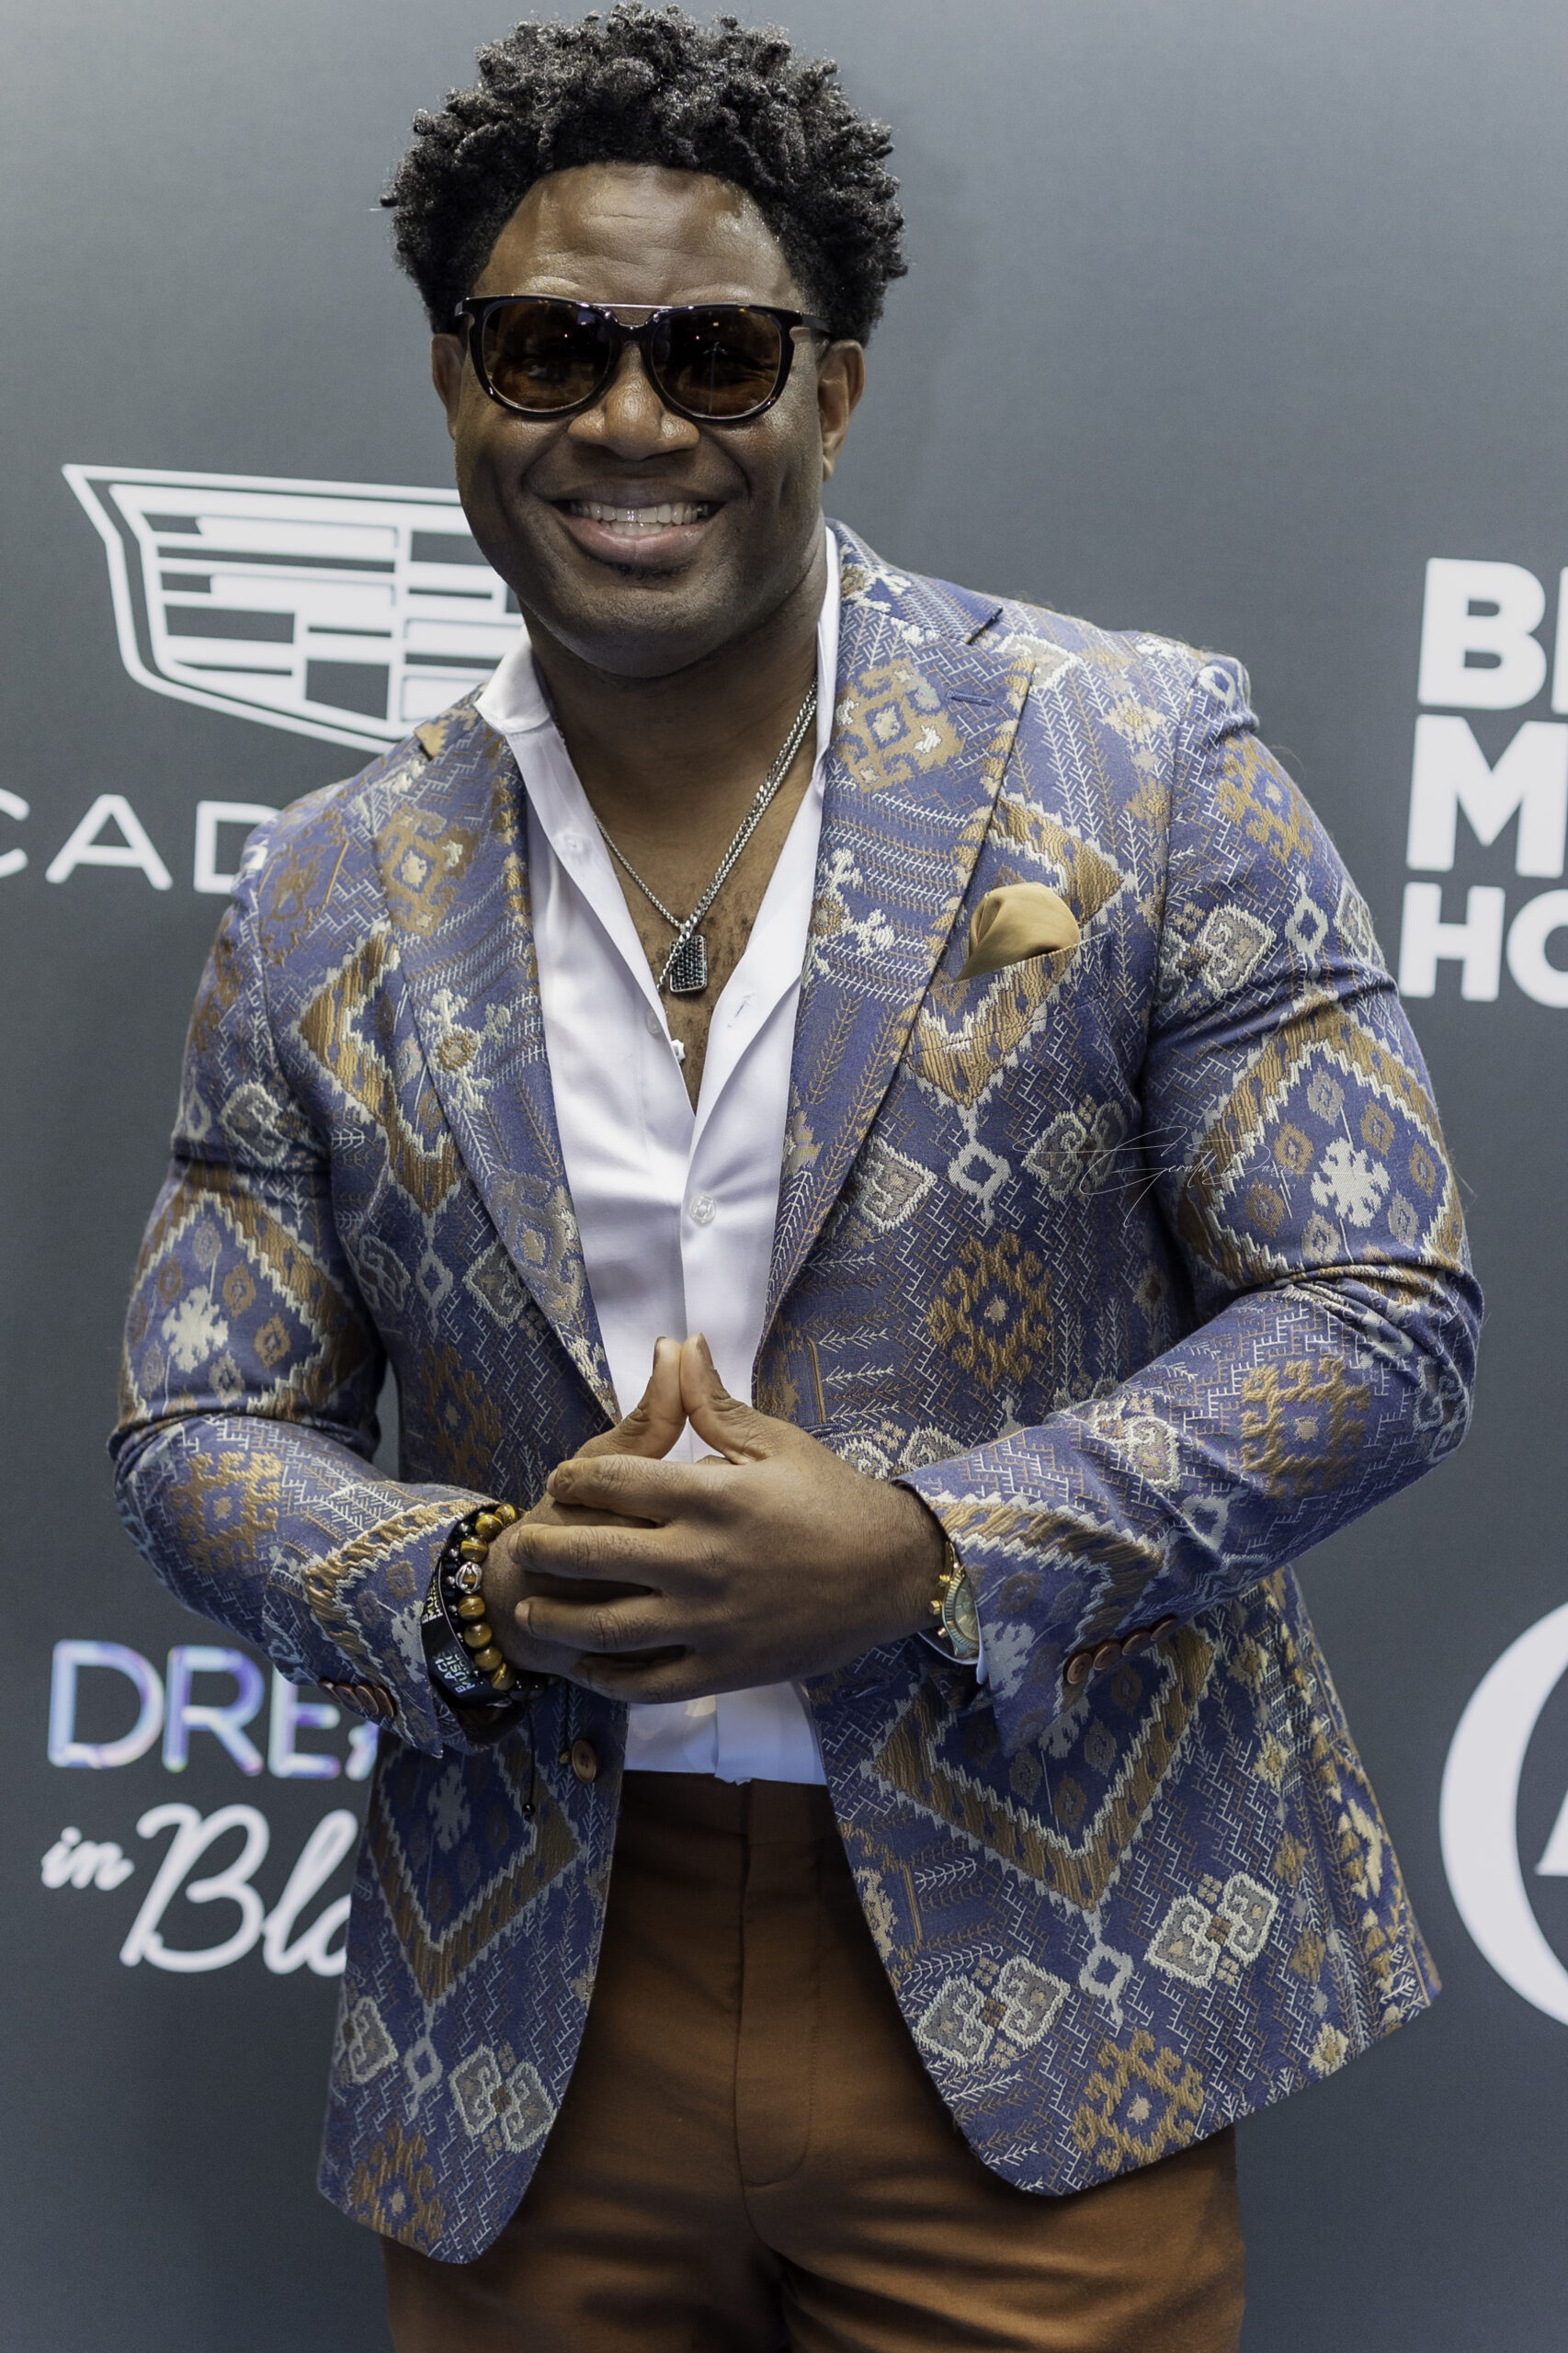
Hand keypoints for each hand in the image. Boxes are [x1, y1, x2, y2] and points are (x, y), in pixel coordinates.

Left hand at [484, 1336, 945, 1700]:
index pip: (613, 1482)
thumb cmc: (834, 1498)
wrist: (893, 1573)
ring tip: (534, 1606)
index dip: (574, 1480)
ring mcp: (710, 1620)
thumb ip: (712, 1400)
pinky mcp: (725, 1667)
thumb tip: (675, 1343)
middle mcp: (700, 1559)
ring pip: (610, 1626)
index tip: (560, 1481)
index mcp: (710, 1496)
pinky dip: (610, 1677)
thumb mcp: (775, 1441)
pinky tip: (588, 1664)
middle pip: (595, 1553)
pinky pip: (651, 1681)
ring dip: (561, 1616)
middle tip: (525, 1545)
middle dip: (548, 1548)